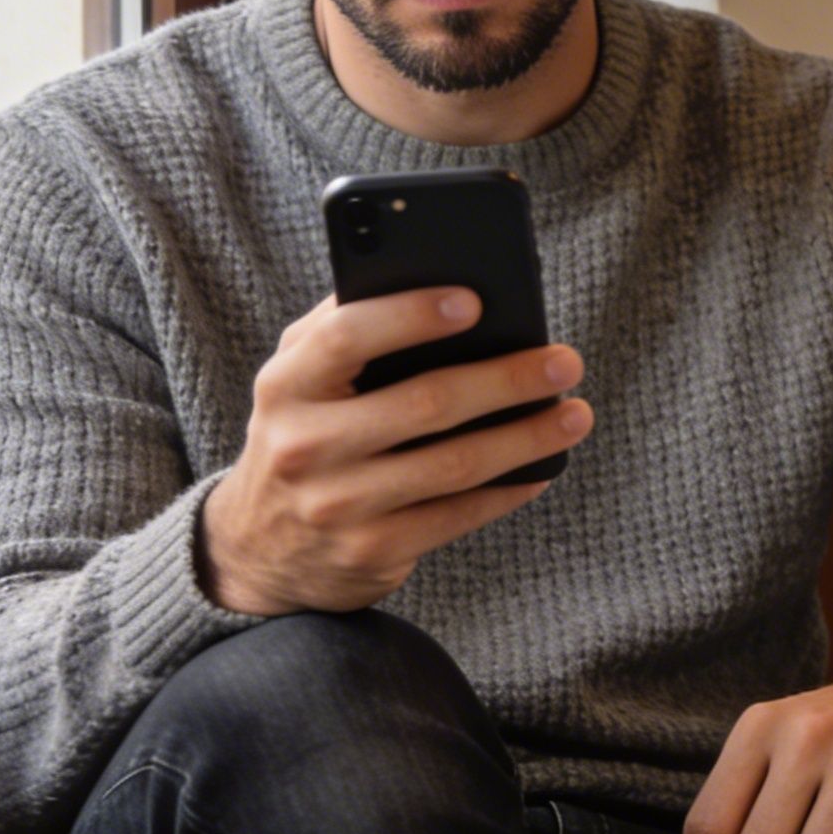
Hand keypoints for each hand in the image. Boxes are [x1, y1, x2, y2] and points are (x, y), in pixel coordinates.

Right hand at [199, 289, 591, 615]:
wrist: (258, 549)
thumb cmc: (303, 434)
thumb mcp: (299, 377)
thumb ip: (344, 327)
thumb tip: (435, 282)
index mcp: (286, 384)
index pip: (347, 337)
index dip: (412, 315)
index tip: (476, 301)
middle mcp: (305, 445)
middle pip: (425, 403)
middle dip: (507, 379)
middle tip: (564, 363)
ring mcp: (337, 505)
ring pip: (454, 464)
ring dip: (527, 438)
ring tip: (575, 414)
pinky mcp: (371, 551)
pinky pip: (457, 516)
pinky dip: (509, 489)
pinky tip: (543, 467)